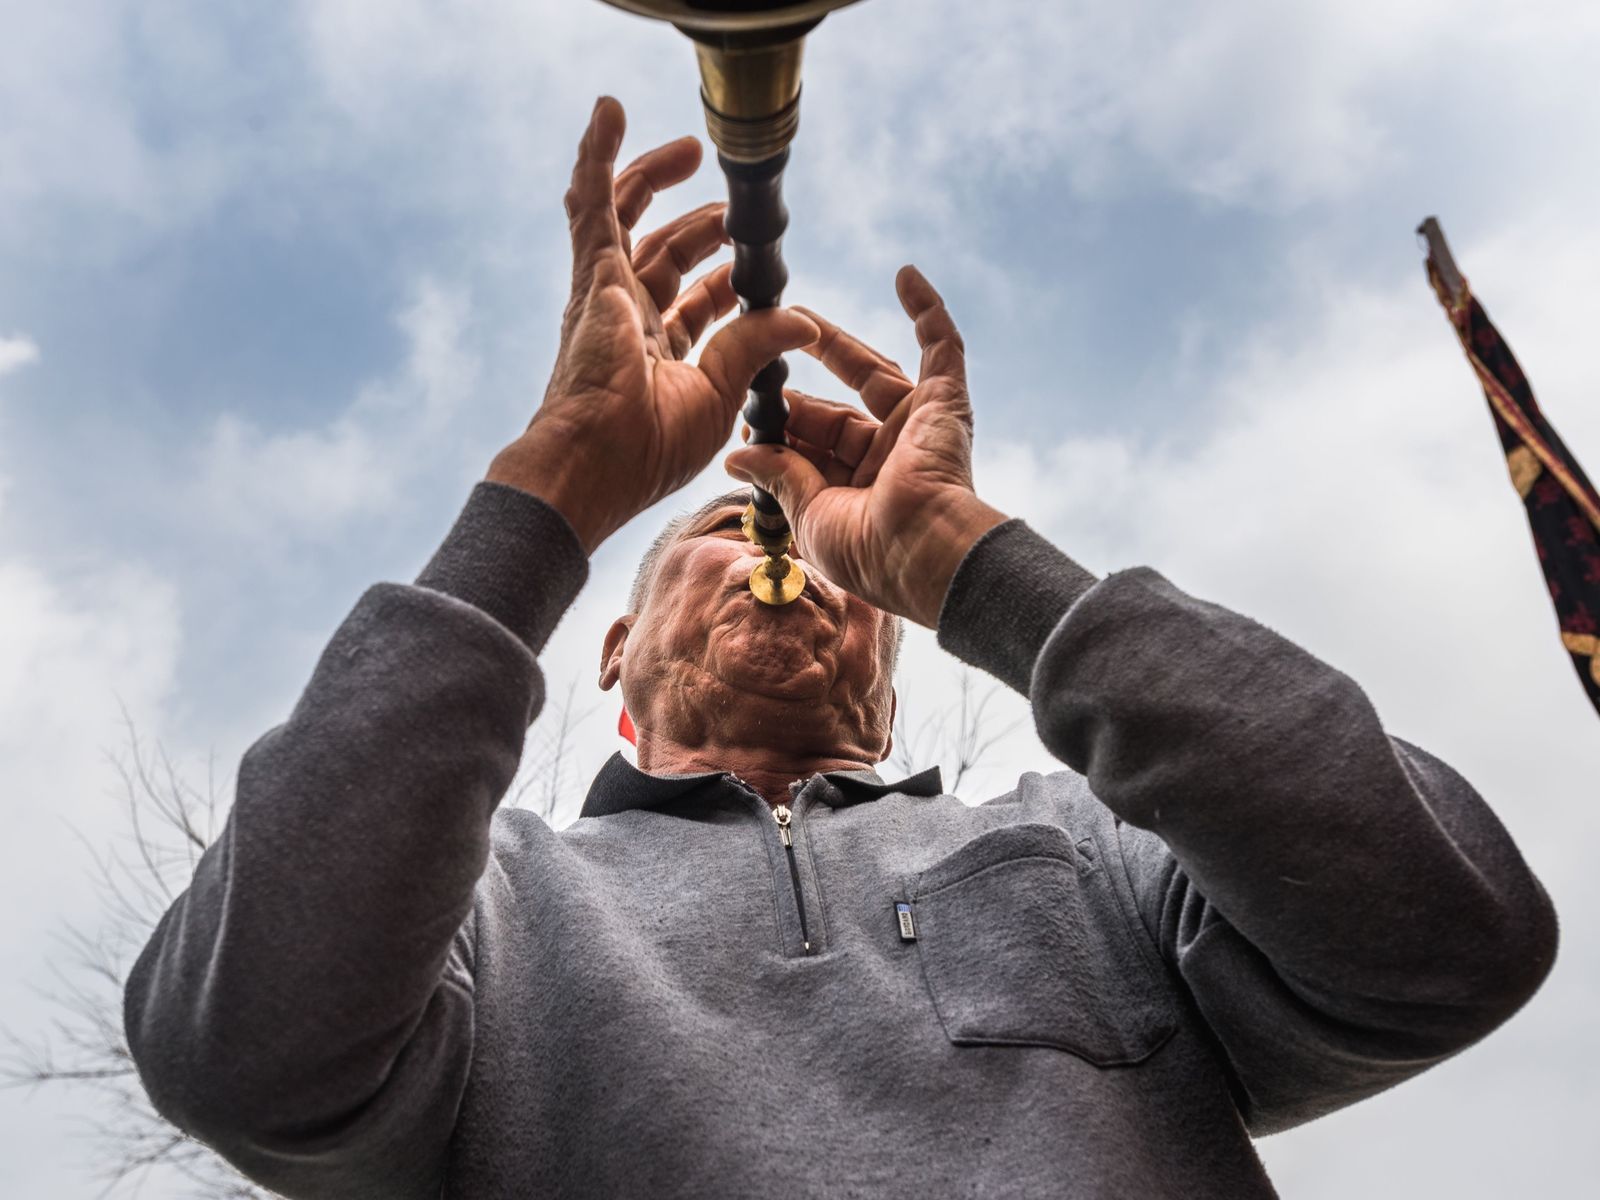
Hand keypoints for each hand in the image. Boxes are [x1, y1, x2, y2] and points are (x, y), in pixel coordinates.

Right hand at [487, 97, 818, 552]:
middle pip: (664, 256)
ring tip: (688, 150)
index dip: (726, 283)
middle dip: (700, 229)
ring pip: (626, 219)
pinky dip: (599, 155)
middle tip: (730, 209)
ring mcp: (604, 293)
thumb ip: (755, 347)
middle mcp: (628, 321)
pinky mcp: (592, 272)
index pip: (694, 305)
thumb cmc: (647, 450)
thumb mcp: (721, 394)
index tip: (755, 271)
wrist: (594, 459)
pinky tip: (609, 113)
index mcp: (658, 357)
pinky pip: (592, 202)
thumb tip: (801, 319)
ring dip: (654, 179)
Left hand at [724, 267, 1006, 627]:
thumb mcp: (809, 514)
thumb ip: (778, 476)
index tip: (750, 417)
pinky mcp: (946, 401)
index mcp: (859, 493)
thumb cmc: (869, 551)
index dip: (783, 431)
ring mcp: (919, 427)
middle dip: (799, 396)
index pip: (814, 451)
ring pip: (874, 375)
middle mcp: (890, 459)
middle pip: (837, 413)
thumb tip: (736, 455)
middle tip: (759, 363)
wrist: (923, 549)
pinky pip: (943, 348)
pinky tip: (905, 276)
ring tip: (796, 315)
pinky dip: (929, 312)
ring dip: (837, 344)